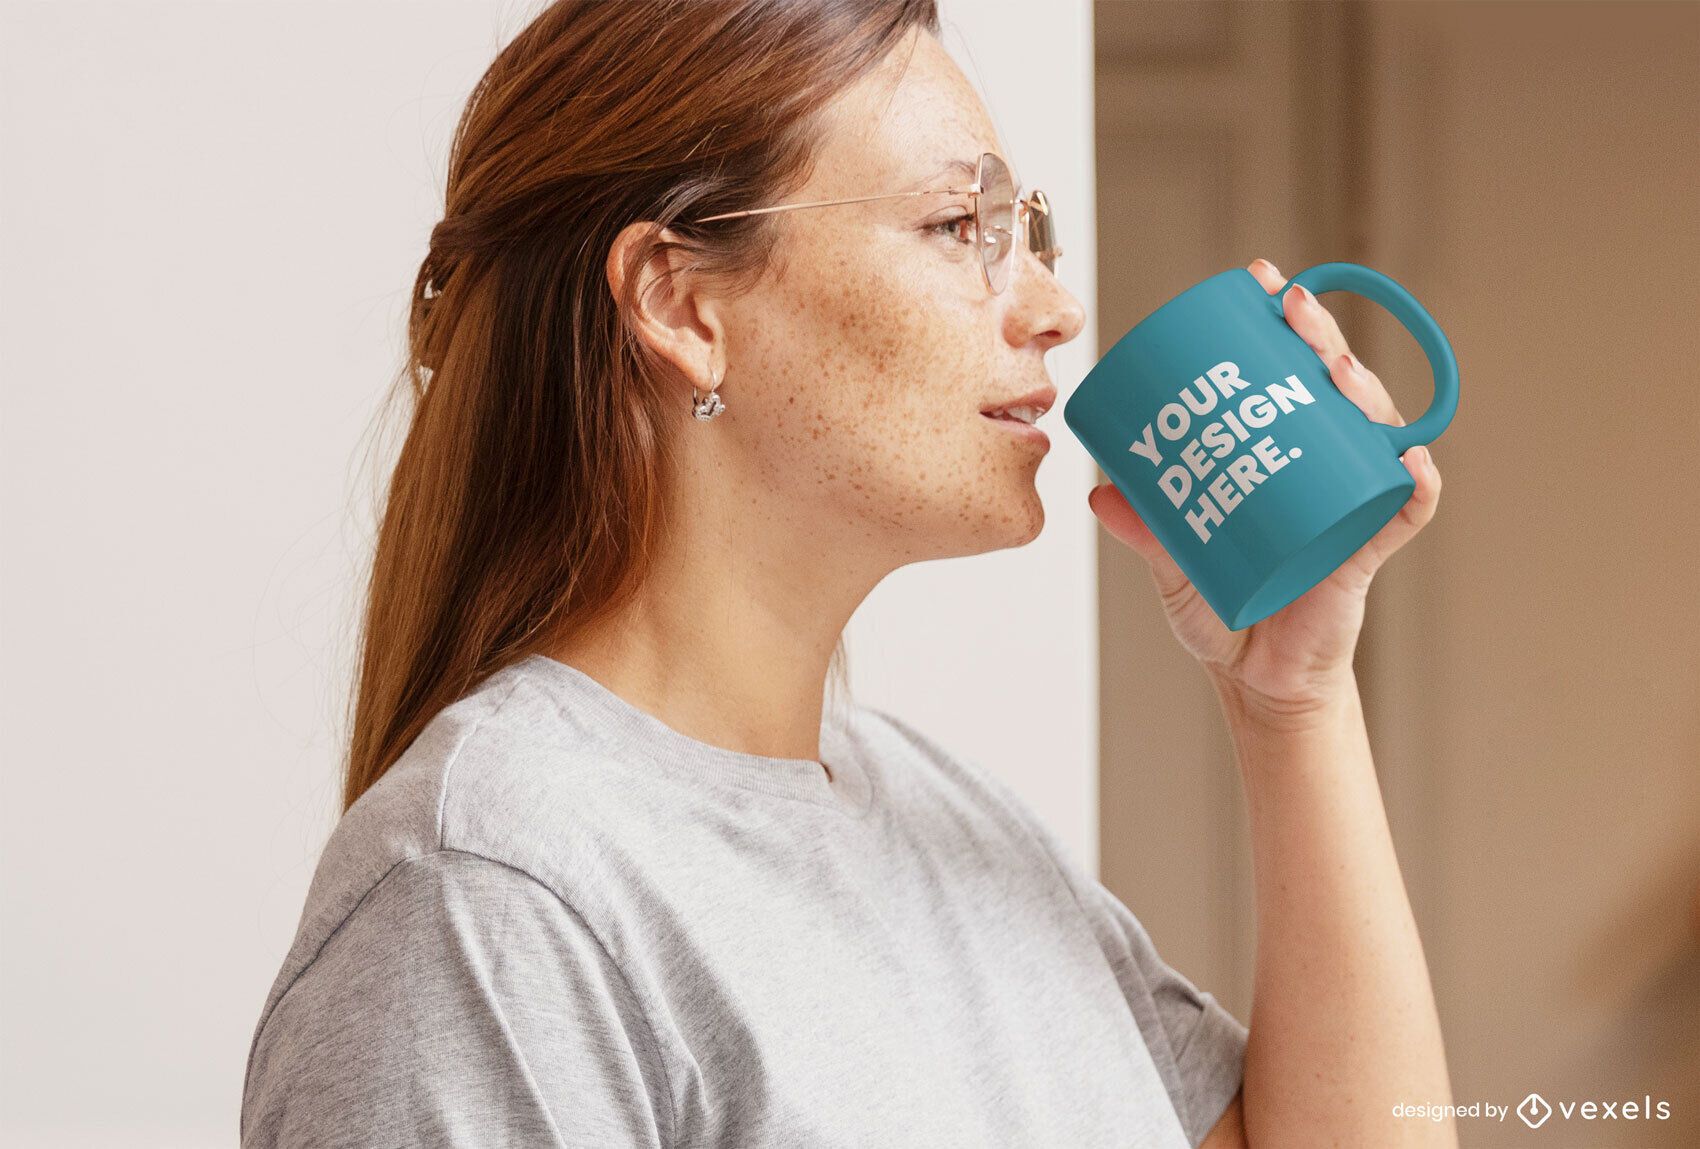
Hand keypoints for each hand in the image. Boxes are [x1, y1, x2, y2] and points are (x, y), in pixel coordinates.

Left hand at [1087, 258, 1443, 714]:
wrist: (1255, 680)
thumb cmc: (1220, 611)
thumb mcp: (1172, 564)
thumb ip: (1144, 529)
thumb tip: (1098, 489)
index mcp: (1282, 456)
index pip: (1290, 376)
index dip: (1282, 326)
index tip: (1259, 284)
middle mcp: (1323, 469)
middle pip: (1336, 388)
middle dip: (1320, 338)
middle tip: (1291, 307)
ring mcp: (1350, 505)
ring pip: (1373, 433)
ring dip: (1363, 393)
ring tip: (1334, 369)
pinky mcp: (1366, 553)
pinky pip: (1404, 513)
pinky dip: (1415, 486)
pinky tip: (1411, 461)